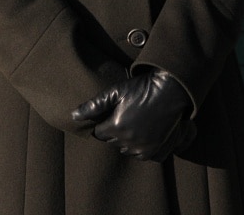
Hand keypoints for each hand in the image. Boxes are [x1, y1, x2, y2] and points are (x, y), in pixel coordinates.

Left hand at [72, 69, 195, 160]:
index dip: (104, 123)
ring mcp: (142, 147)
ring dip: (127, 140)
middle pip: (112, 142)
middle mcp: (127, 141)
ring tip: (135, 123)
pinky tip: (143, 134)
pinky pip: (141, 156)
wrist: (170, 90)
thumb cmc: (141, 88)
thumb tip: (73, 116)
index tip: (112, 114)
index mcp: (115, 127)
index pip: (99, 134)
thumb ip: (93, 105)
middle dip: (115, 131)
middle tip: (125, 115)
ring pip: (126, 150)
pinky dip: (140, 148)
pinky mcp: (155, 150)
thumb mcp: (115, 91)